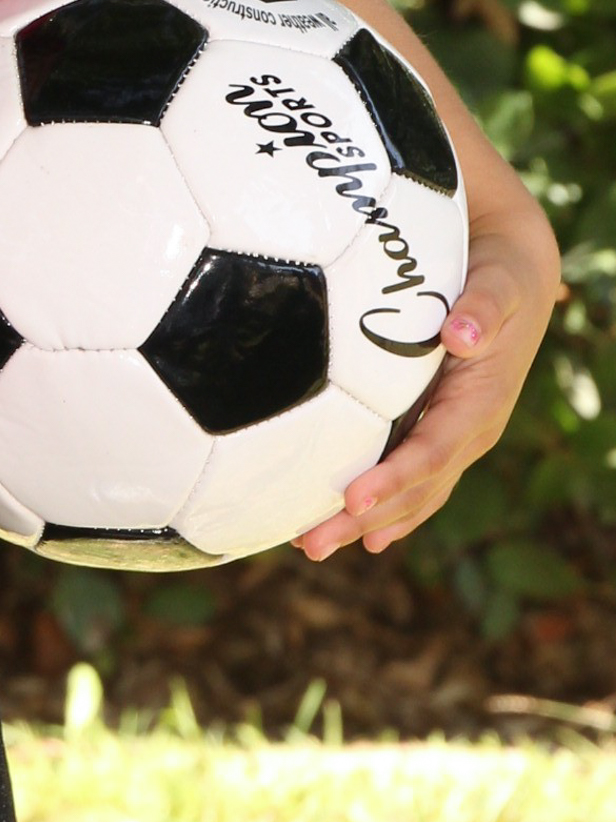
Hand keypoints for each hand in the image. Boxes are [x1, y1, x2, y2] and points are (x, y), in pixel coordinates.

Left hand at [297, 200, 561, 560]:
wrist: (514, 276)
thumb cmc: (501, 275)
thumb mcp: (500, 283)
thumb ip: (483, 308)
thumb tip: (462, 334)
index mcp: (480, 403)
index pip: (434, 450)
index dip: (395, 477)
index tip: (353, 497)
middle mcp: (467, 431)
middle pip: (415, 488)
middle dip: (364, 518)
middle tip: (309, 544)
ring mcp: (450, 436)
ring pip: (408, 493)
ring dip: (361, 522)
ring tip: (308, 546)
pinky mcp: (432, 428)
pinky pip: (406, 476)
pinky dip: (376, 504)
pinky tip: (342, 525)